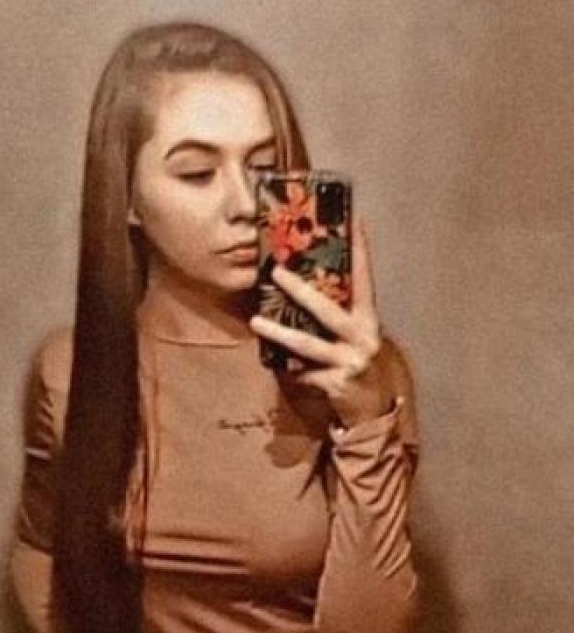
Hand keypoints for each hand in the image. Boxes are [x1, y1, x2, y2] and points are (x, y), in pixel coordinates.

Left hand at [250, 218, 393, 426]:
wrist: (376, 411)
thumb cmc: (360, 365)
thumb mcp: (355, 337)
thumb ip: (336, 316)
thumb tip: (303, 288)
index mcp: (368, 320)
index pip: (364, 279)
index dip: (361, 251)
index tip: (354, 221)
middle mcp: (363, 337)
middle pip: (328, 310)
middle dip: (301, 290)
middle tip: (277, 272)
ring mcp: (351, 361)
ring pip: (308, 344)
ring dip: (279, 332)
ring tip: (256, 321)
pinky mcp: (338, 383)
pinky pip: (304, 373)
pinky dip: (291, 369)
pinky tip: (278, 366)